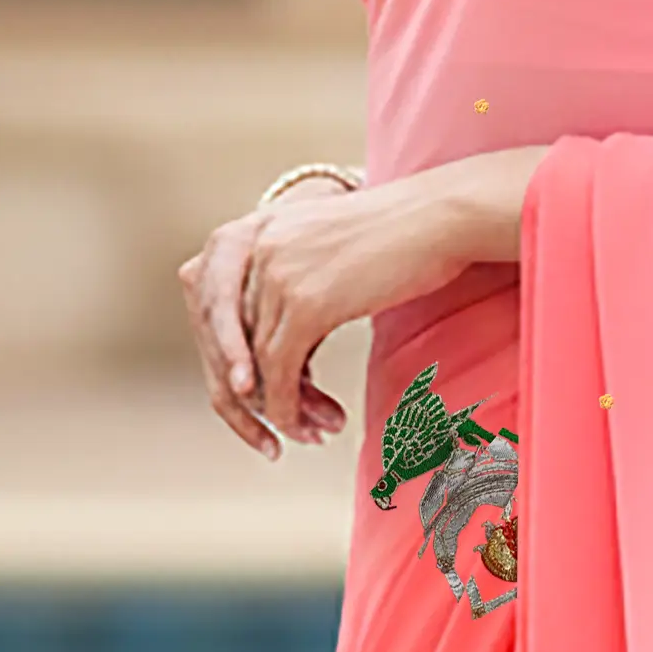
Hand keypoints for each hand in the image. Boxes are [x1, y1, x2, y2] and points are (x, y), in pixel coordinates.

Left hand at [180, 150, 543, 458]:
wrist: (439, 216)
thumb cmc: (398, 237)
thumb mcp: (322, 251)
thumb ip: (288, 283)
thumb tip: (278, 351)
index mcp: (251, 230)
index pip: (213, 310)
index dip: (228, 363)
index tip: (252, 398)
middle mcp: (252, 248)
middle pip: (227, 342)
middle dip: (252, 395)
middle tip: (279, 430)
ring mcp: (276, 274)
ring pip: (254, 363)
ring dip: (279, 409)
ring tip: (309, 434)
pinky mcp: (306, 303)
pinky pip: (279, 371)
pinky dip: (289, 408)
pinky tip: (312, 427)